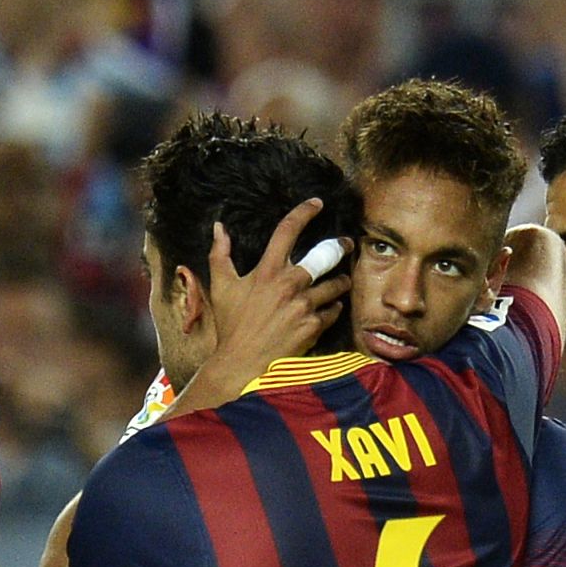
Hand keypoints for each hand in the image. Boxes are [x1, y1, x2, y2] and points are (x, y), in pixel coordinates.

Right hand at [179, 200, 352, 410]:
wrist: (242, 363)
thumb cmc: (231, 326)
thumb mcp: (221, 287)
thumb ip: (220, 254)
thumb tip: (218, 227)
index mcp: (267, 271)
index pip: (288, 231)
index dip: (304, 212)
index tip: (317, 203)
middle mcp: (289, 285)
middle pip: (325, 256)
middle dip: (340, 247)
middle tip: (347, 244)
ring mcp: (304, 306)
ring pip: (335, 284)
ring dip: (340, 281)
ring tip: (341, 281)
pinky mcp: (314, 326)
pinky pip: (333, 310)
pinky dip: (334, 307)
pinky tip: (331, 307)